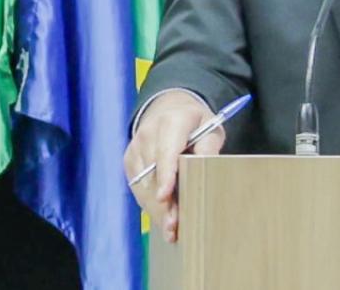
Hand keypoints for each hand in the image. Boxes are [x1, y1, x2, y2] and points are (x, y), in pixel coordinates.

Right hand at [123, 91, 224, 241]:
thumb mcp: (210, 129)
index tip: (165, 196)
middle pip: (154, 174)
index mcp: (172, 121)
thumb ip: (208, 147)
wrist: (170, 108)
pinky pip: (138, 187)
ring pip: (143, 185)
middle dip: (163, 202)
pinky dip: (150, 204)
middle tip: (174, 227)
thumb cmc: (195, 123)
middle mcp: (148, 133)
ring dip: (156, 209)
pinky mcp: (129, 160)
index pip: (166, 152)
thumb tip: (207, 167)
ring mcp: (135, 147)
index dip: (166, 175)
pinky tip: (162, 219)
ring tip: (170, 230)